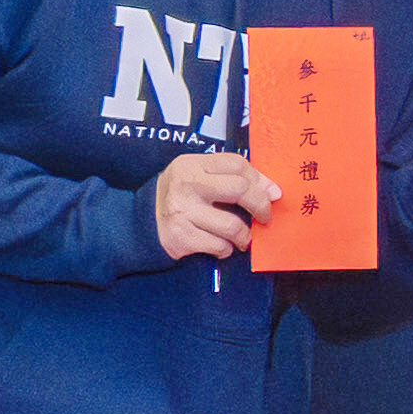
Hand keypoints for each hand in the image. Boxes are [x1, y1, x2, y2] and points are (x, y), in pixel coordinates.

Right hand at [155, 150, 279, 261]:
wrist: (140, 224)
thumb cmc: (178, 199)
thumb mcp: (196, 177)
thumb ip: (229, 178)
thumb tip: (272, 191)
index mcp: (191, 165)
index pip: (237, 164)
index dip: (260, 179)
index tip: (270, 193)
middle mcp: (187, 185)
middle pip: (240, 190)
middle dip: (260, 206)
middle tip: (264, 217)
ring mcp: (183, 211)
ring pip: (233, 225)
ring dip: (244, 236)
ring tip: (242, 238)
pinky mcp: (182, 237)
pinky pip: (220, 246)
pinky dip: (226, 249)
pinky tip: (221, 246)